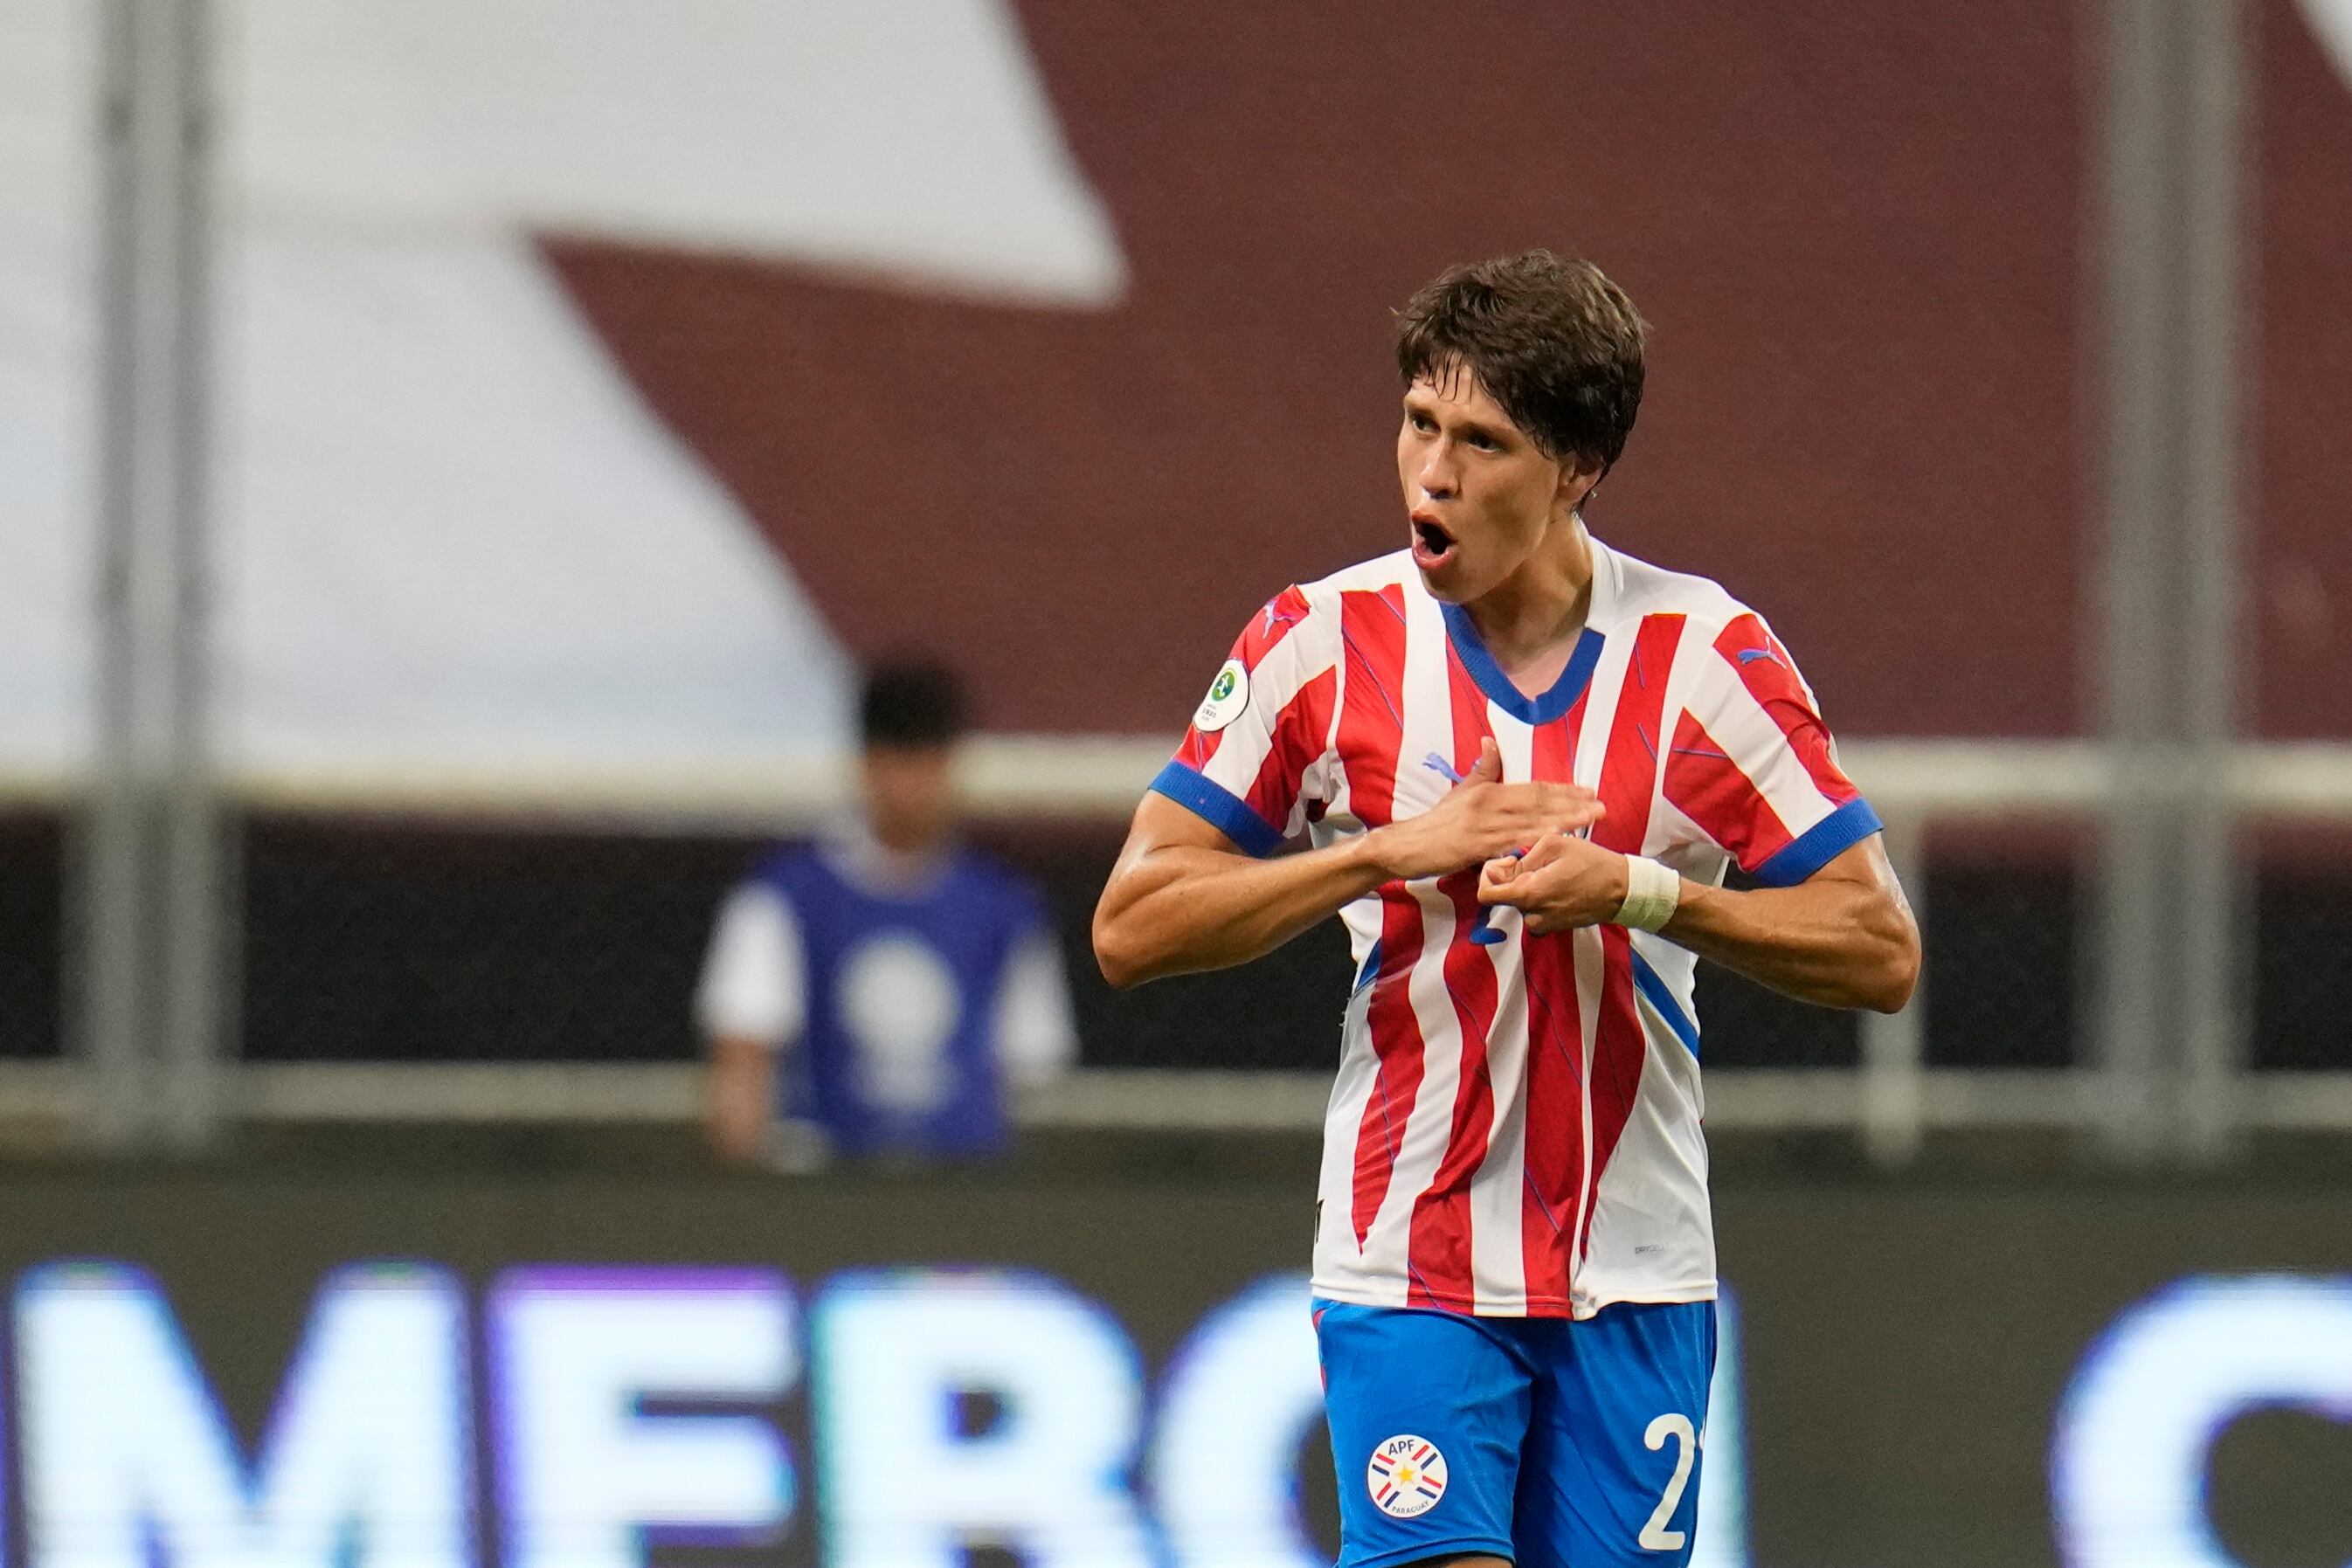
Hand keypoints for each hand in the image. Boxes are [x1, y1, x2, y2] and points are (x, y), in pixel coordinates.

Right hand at [1367, 737, 1603, 881]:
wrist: (1406, 845)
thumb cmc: (1436, 823)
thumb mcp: (1460, 793)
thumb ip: (1481, 770)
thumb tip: (1490, 740)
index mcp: (1488, 791)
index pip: (1533, 789)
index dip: (1562, 790)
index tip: (1588, 791)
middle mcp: (1489, 805)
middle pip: (1537, 803)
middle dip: (1572, 804)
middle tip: (1600, 805)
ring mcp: (1484, 826)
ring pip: (1530, 822)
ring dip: (1562, 821)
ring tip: (1589, 821)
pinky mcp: (1476, 847)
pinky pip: (1511, 843)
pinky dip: (1534, 841)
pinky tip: (1554, 842)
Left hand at [1476, 830, 1643, 934]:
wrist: (1622, 890)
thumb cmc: (1591, 863)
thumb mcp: (1554, 845)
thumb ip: (1521, 858)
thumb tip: (1498, 870)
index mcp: (1528, 895)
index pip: (1485, 893)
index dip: (1490, 874)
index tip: (1509, 862)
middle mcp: (1531, 916)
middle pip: (1503, 895)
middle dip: (1513, 877)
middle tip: (1538, 862)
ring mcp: (1542, 925)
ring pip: (1519, 901)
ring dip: (1528, 885)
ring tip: (1553, 873)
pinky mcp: (1552, 927)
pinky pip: (1533, 909)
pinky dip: (1539, 895)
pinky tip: (1559, 884)